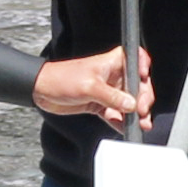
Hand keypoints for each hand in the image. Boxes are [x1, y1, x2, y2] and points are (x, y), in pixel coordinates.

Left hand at [33, 47, 149, 125]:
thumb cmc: (62, 78)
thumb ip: (112, 97)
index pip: (136, 58)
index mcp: (112, 62)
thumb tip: (131, 105)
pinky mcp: (100, 104)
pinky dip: (120, 121)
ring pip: (128, 102)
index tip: (145, 78)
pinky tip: (124, 128)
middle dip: (142, 98)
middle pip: (137, 85)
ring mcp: (107, 91)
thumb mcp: (89, 87)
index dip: (144, 66)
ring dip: (135, 114)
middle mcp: (112, 75)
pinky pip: (116, 113)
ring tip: (139, 124)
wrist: (42, 90)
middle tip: (141, 111)